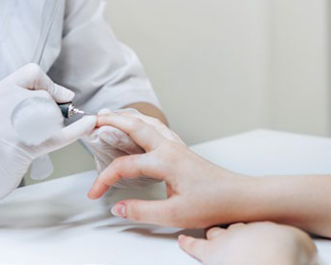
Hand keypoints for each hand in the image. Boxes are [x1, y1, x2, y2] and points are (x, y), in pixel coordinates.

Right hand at [0, 63, 95, 219]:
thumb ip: (25, 97)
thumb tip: (66, 95)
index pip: (31, 72)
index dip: (48, 84)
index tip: (56, 97)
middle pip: (44, 96)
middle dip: (52, 111)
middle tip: (41, 126)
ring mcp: (6, 127)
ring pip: (51, 115)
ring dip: (54, 126)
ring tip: (38, 137)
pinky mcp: (17, 149)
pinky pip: (56, 136)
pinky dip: (77, 130)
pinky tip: (88, 124)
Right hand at [87, 111, 248, 227]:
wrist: (238, 196)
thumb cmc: (212, 203)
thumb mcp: (173, 214)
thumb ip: (142, 211)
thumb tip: (118, 207)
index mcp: (164, 162)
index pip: (124, 166)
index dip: (105, 179)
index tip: (95, 193)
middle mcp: (169, 148)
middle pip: (135, 126)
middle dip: (111, 121)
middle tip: (92, 120)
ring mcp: (176, 146)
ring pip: (147, 123)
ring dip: (127, 118)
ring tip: (110, 116)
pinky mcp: (181, 150)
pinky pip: (157, 129)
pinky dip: (141, 123)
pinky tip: (138, 127)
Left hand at [179, 222, 317, 264]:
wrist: (272, 256)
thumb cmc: (286, 253)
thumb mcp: (304, 245)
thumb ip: (302, 246)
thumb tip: (308, 251)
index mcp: (262, 224)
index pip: (253, 224)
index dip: (251, 228)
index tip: (254, 232)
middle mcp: (241, 227)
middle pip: (231, 224)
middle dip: (229, 227)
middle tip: (230, 228)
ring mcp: (225, 238)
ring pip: (213, 231)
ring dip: (210, 232)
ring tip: (206, 230)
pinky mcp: (210, 252)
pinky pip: (194, 245)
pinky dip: (187, 243)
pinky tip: (182, 240)